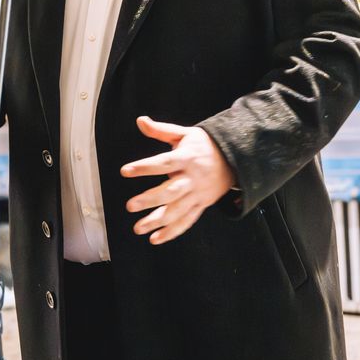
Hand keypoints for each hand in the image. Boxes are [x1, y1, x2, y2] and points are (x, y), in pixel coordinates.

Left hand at [120, 116, 235, 243]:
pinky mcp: (202, 205)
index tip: (125, 171)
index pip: (163, 163)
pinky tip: (155, 238)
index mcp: (186, 158)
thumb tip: (140, 120)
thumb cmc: (204, 145)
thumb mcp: (185, 133)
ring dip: (158, 222)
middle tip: (130, 206)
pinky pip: (187, 221)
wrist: (234, 158)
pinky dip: (172, 232)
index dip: (144, 167)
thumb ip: (161, 130)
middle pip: (170, 192)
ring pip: (177, 211)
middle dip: (150, 200)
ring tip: (138, 228)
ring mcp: (198, 194)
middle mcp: (192, 178)